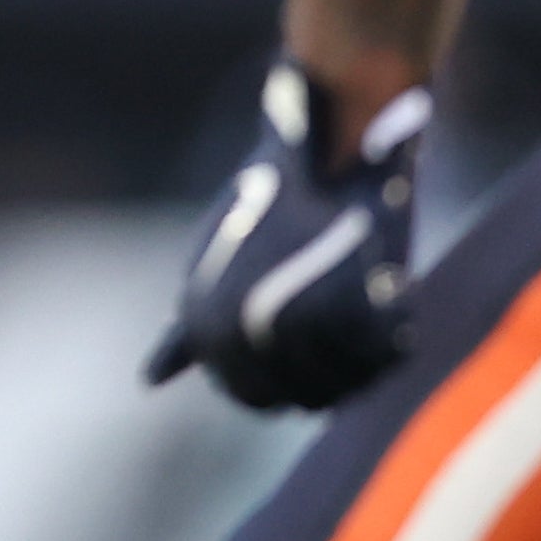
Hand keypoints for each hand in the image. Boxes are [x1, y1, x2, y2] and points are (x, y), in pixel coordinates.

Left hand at [148, 61, 429, 410]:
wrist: (323, 143)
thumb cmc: (272, 200)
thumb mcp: (213, 264)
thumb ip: (188, 330)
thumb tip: (148, 381)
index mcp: (205, 325)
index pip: (250, 395)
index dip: (285, 380)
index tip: (310, 352)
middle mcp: (241, 333)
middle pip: (301, 397)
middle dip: (327, 370)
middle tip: (348, 330)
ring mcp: (295, 325)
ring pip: (345, 385)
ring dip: (363, 358)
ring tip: (368, 310)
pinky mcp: (351, 310)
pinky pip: (383, 361)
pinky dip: (393, 337)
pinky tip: (389, 299)